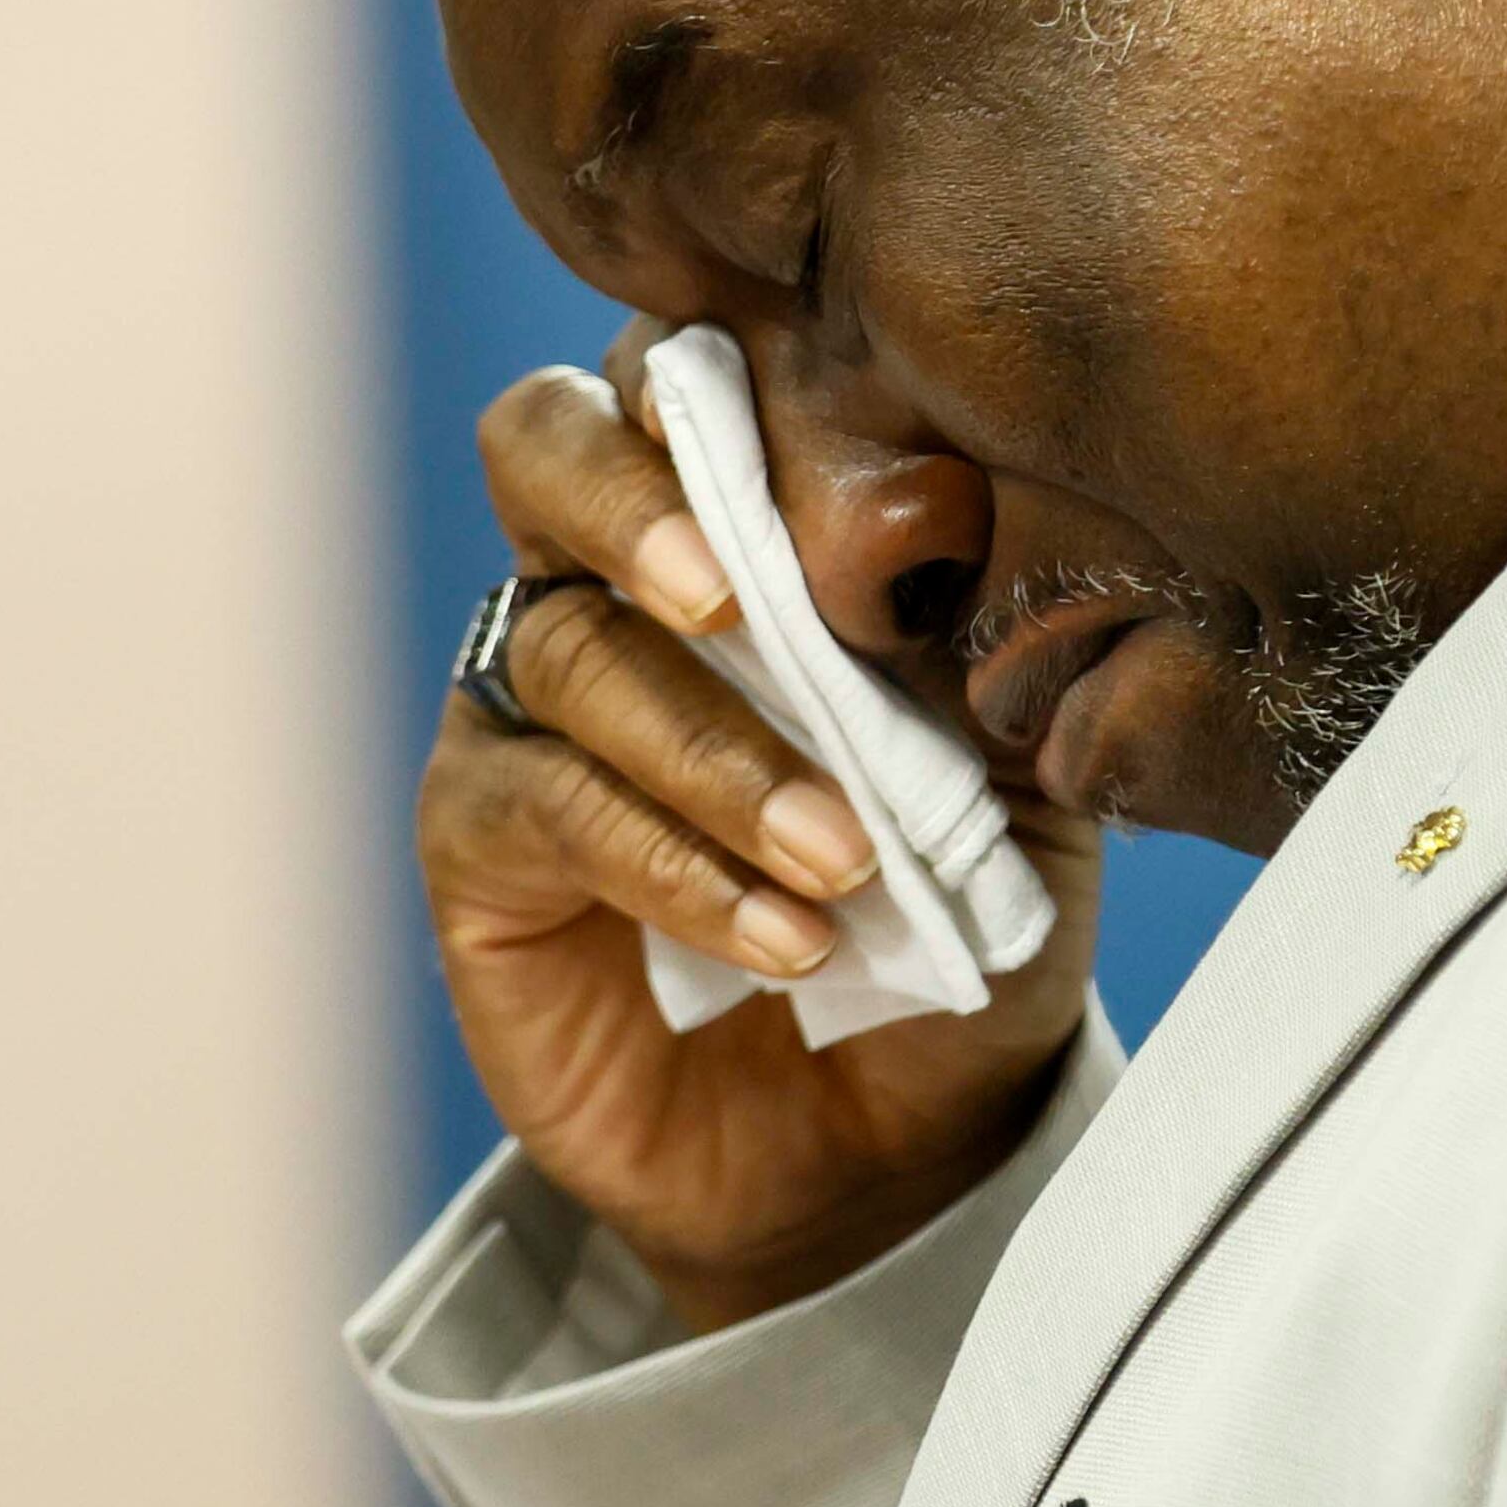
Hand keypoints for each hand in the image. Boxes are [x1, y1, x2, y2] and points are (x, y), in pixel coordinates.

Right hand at [417, 354, 1103, 1331]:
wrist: (910, 1133)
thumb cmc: (964, 904)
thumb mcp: (1021, 752)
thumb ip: (988, 625)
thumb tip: (973, 510)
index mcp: (736, 510)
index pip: (683, 373)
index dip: (727, 378)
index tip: (835, 443)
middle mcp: (603, 581)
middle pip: (541, 447)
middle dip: (632, 501)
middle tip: (731, 592)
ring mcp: (527, 711)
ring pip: (570, 653)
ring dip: (716, 753)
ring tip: (844, 854)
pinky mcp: (485, 851)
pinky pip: (550, 813)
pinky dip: (676, 869)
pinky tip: (787, 935)